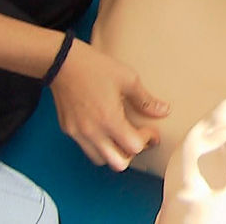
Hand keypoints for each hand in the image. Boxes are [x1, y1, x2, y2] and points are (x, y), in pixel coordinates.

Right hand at [50, 38, 169, 170]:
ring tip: (120, 135)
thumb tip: (163, 110)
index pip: (134, 147)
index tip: (150, 131)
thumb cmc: (95, 67)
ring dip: (114, 152)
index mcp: (109, 119)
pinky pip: (86, 148)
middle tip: (137, 138)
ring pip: (100, 159)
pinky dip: (98, 145)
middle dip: (131, 154)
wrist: (63, 62)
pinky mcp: (68, 129)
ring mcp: (78, 133)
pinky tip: (104, 128)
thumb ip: (145, 100)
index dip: (147, 140)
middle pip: (118, 163)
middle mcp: (93, 131)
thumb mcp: (127, 78)